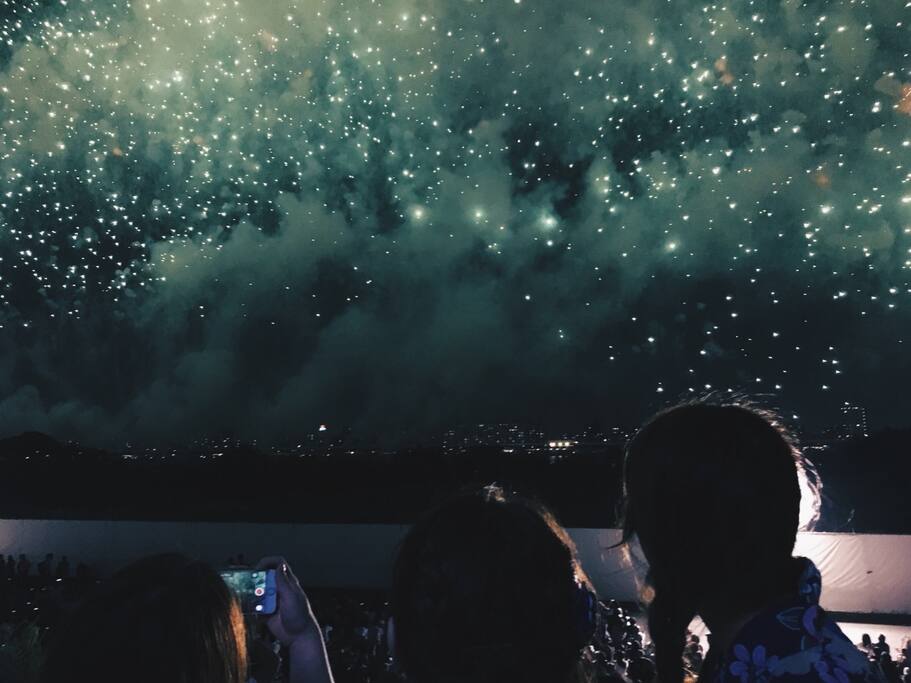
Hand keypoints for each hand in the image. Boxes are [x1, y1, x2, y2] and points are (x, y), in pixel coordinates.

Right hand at [255, 556, 334, 682]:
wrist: (298, 637)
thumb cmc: (300, 617)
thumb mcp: (292, 597)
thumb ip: (284, 582)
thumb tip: (279, 565)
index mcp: (288, 583)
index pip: (278, 564)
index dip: (267, 562)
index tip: (257, 568)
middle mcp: (279, 589)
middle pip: (264, 578)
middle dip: (255, 580)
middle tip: (250, 587)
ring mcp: (272, 600)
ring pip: (258, 592)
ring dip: (252, 595)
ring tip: (251, 601)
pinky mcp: (266, 611)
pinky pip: (256, 606)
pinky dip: (252, 607)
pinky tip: (252, 611)